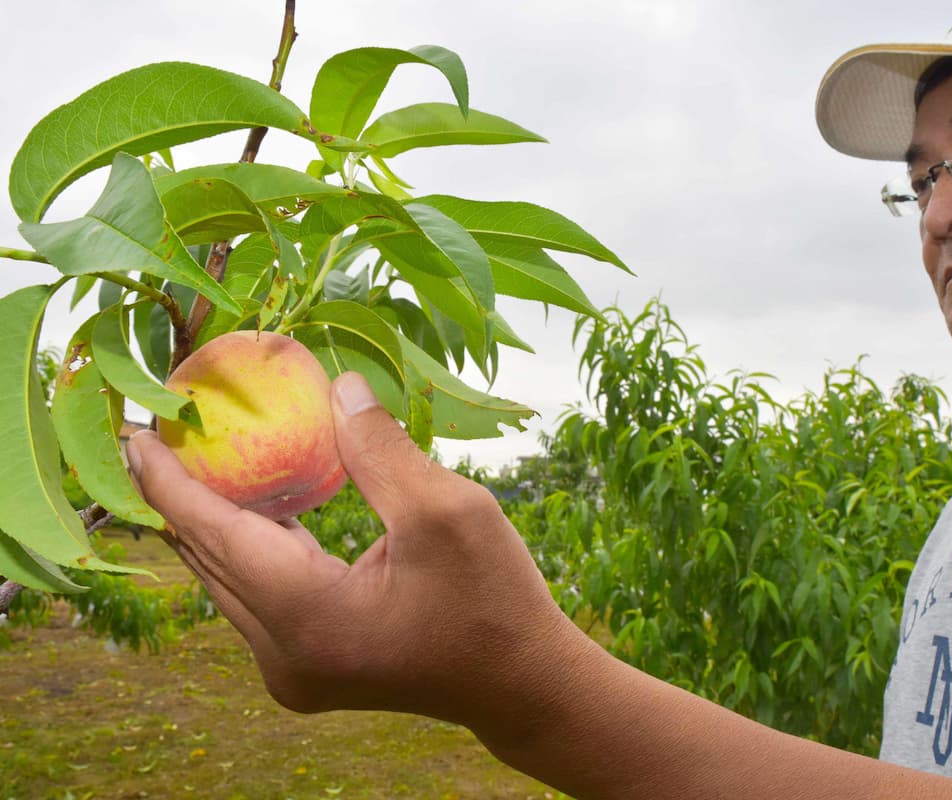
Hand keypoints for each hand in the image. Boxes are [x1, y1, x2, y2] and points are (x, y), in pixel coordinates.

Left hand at [128, 371, 581, 732]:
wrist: (522, 682)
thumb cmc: (495, 599)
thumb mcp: (448, 510)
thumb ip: (380, 449)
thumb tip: (337, 388)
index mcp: (307, 618)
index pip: (212, 535)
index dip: (169, 478)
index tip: (136, 427)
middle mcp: (281, 654)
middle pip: (207, 559)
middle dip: (181, 491)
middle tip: (166, 426)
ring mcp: (290, 668)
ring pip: (227, 579)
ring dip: (213, 516)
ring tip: (199, 452)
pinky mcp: (306, 665)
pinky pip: (256, 594)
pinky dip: (249, 543)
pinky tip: (254, 497)